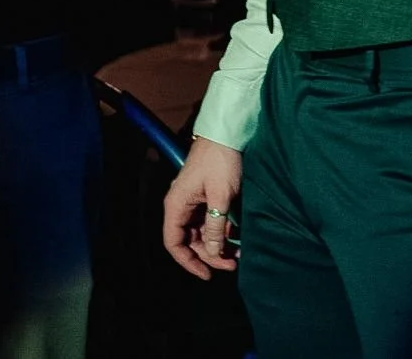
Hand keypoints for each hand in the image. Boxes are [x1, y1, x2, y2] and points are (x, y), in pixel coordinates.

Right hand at [162, 136, 242, 278]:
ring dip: (217, 245)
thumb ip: (215, 226)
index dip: (188, 262)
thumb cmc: (220, 162)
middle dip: (209, 256)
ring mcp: (193, 203)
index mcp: (176, 205)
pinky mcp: (205, 199)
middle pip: (189, 241)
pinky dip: (221, 232)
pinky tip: (236, 235)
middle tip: (233, 264)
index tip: (207, 275)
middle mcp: (181, 206)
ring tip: (238, 252)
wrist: (226, 136)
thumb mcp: (221, 196)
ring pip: (200, 234)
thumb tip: (212, 253)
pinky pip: (209, 222)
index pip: (173, 242)